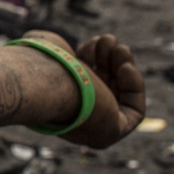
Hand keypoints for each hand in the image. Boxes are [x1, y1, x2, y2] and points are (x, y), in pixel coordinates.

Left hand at [24, 31, 145, 148]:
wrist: (41, 83)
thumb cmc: (39, 63)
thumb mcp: (47, 48)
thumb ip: (55, 49)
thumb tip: (60, 48)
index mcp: (53, 101)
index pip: (81, 83)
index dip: (91, 59)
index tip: (94, 42)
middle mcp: (70, 118)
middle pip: (101, 89)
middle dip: (107, 60)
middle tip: (108, 40)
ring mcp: (88, 128)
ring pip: (117, 96)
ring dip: (122, 68)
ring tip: (118, 47)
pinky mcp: (108, 133)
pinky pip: (133, 112)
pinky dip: (135, 88)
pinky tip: (126, 67)